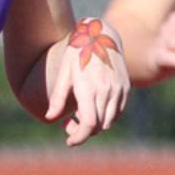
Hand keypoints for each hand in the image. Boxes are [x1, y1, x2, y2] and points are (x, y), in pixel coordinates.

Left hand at [45, 18, 129, 146]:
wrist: (101, 33)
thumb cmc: (78, 52)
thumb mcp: (64, 73)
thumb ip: (58, 98)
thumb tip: (49, 118)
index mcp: (89, 89)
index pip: (88, 125)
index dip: (78, 138)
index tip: (69, 141)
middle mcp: (106, 91)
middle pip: (97, 127)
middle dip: (82, 131)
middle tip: (69, 122)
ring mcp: (118, 90)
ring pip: (108, 122)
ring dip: (94, 125)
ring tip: (80, 114)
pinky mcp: (125, 87)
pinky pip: (117, 112)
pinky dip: (106, 116)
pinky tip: (94, 107)